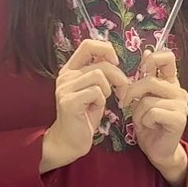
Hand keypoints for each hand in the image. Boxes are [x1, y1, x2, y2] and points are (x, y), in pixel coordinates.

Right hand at [41, 37, 126, 172]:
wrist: (70, 141)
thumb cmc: (85, 116)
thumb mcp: (95, 90)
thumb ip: (101, 74)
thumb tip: (116, 60)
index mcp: (71, 69)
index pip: (88, 44)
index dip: (106, 49)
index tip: (115, 63)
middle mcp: (65, 76)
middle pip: (101, 64)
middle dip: (119, 77)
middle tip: (122, 91)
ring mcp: (65, 88)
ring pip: (99, 76)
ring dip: (109, 90)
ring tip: (103, 101)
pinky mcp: (69, 101)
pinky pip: (96, 92)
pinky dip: (101, 101)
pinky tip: (95, 109)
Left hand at [121, 49, 187, 185]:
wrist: (158, 150)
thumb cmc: (149, 124)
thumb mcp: (143, 98)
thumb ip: (146, 78)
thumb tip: (147, 51)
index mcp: (171, 82)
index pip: (167, 57)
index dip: (151, 60)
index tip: (140, 73)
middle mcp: (179, 91)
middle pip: (149, 80)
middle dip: (132, 93)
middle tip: (125, 104)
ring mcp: (181, 105)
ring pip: (148, 100)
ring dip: (138, 113)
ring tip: (143, 121)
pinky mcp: (179, 118)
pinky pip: (152, 113)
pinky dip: (145, 121)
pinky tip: (150, 127)